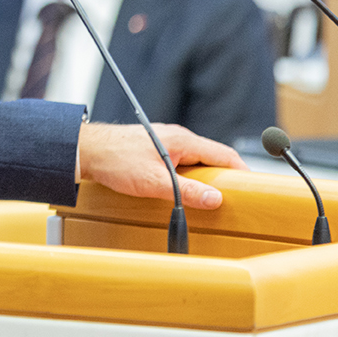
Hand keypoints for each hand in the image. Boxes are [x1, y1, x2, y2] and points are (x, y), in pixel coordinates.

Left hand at [77, 122, 246, 209]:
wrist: (84, 151)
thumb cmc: (114, 160)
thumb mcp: (154, 182)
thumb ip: (186, 192)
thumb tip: (216, 200)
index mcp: (181, 140)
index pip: (224, 154)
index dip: (241, 172)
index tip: (253, 189)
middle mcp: (176, 137)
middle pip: (211, 158)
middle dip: (224, 178)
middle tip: (234, 200)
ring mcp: (165, 142)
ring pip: (196, 162)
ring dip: (204, 179)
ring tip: (210, 200)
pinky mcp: (154, 149)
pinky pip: (181, 163)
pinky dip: (188, 177)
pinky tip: (184, 192)